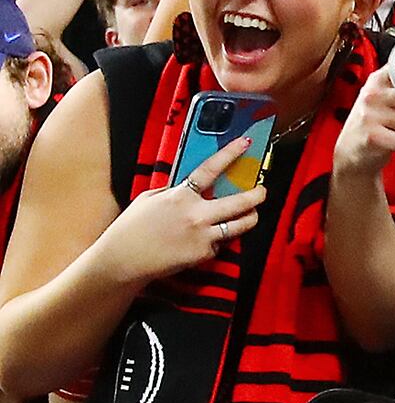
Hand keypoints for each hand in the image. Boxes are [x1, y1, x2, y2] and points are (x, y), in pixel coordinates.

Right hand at [94, 132, 269, 286]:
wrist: (124, 259)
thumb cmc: (131, 228)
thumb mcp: (149, 199)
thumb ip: (172, 192)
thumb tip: (189, 189)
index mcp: (181, 196)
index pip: (210, 170)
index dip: (230, 154)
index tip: (246, 143)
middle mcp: (196, 214)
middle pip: (239, 202)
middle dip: (257, 195)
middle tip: (263, 191)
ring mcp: (203, 234)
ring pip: (240, 225)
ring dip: (251, 218)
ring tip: (252, 214)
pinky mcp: (204, 253)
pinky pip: (219, 244)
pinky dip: (216, 241)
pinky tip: (204, 241)